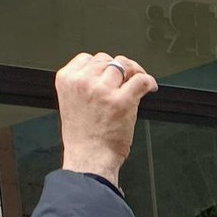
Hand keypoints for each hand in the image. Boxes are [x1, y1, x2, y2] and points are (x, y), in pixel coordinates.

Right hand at [54, 53, 156, 183]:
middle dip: (119, 68)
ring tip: (139, 82)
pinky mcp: (122, 101)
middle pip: (107, 60)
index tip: (111, 74)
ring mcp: (103, 90)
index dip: (102, 65)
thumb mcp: (71, 103)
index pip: (87, 58)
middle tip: (128, 79)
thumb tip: (107, 76)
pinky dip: (148, 81)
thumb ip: (83, 86)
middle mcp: (83, 81)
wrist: (89, 158)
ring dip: (135, 72)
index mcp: (67, 80)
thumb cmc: (83, 138)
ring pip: (123, 66)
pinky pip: (140, 80)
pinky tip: (150, 87)